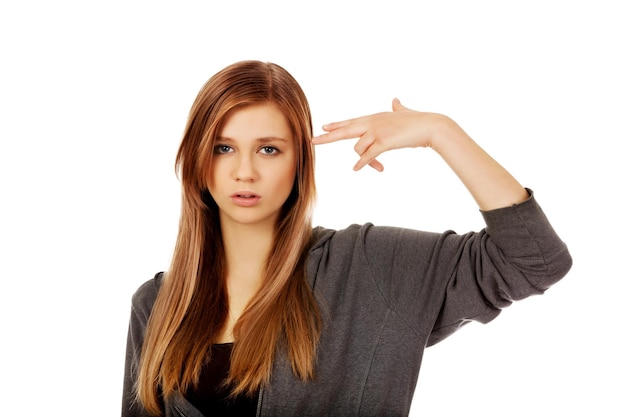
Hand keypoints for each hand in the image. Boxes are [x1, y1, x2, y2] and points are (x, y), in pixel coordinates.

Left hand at [312, 98, 444, 170]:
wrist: (430, 126)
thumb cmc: (418, 120)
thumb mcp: (403, 112)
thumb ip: (398, 107)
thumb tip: (396, 100)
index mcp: (374, 117)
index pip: (350, 122)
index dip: (337, 125)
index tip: (324, 127)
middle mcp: (372, 123)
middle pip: (345, 131)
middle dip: (328, 137)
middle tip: (313, 140)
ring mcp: (376, 132)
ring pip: (358, 148)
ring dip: (365, 160)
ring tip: (379, 166)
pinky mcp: (383, 142)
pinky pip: (367, 155)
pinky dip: (362, 163)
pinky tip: (356, 168)